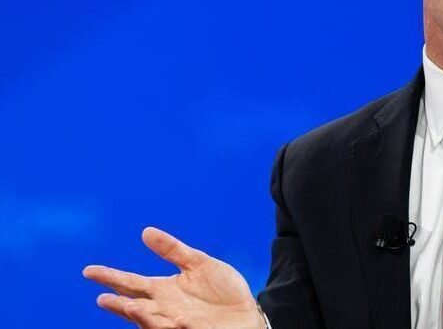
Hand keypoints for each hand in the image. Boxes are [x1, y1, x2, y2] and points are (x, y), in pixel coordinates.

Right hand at [83, 227, 263, 328]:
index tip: (89, 271)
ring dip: (139, 316)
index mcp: (164, 290)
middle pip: (133, 306)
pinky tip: (176, 319)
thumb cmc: (223, 290)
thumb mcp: (199, 264)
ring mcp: (175, 323)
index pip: (131, 283)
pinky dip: (173, 326)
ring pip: (150, 323)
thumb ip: (173, 251)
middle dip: (118, 304)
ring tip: (129, 306)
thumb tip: (145, 232)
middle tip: (103, 298)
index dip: (110, 277)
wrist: (246, 312)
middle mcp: (164, 308)